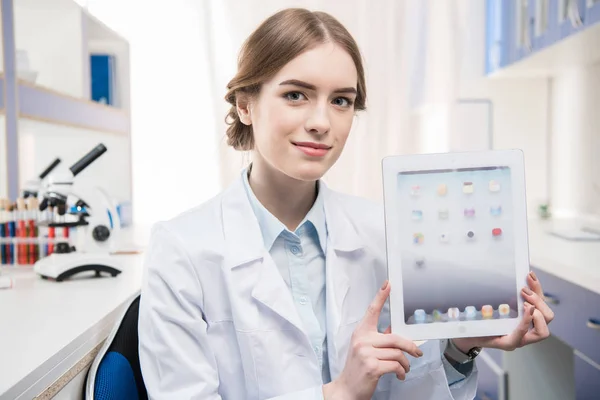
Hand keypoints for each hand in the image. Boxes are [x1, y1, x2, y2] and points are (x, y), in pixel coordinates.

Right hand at [323, 280, 422, 399]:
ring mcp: (366, 353)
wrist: (347, 389)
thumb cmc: (357, 369)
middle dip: (410, 347)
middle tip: (417, 352)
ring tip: (404, 369)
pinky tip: (399, 375)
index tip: (388, 284)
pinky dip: (401, 371)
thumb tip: (393, 331)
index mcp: (361, 333)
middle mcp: (362, 340)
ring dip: (405, 364)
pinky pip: (396, 365)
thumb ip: (378, 339)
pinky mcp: (372, 367)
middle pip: (395, 337)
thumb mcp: (365, 349)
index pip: (372, 311)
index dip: (381, 296)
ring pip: (398, 353)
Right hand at [453, 271, 553, 352]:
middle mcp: (522, 337)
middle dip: (537, 308)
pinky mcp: (528, 315)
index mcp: (510, 341)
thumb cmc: (474, 332)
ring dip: (539, 298)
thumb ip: (479, 323)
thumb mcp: (473, 328)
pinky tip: (530, 278)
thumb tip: (482, 310)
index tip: (526, 307)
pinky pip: (539, 305)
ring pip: (546, 316)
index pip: (525, 334)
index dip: (526, 321)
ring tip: (528, 282)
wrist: (474, 334)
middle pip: (543, 328)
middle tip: (524, 292)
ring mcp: (527, 326)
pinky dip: (537, 291)